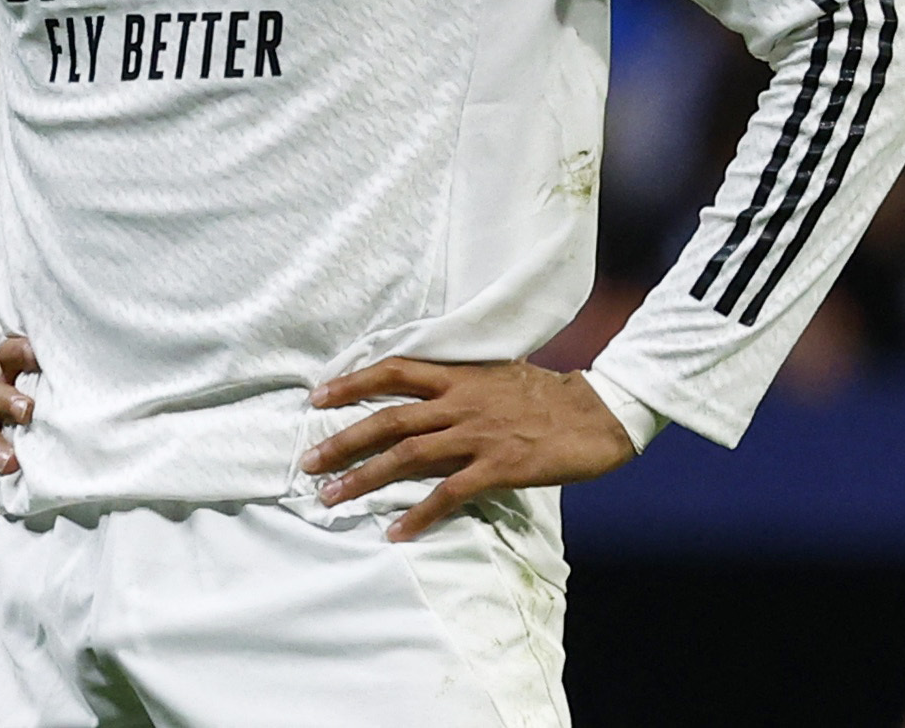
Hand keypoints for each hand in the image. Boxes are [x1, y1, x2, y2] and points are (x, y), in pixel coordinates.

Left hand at [301, 358, 634, 540]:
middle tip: (307, 462)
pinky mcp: (498, 466)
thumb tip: (423, 395)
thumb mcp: (495, 375)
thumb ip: (457, 384)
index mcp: (457, 375)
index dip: (352, 382)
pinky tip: (396, 532)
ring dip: (365, 478)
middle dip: (343, 441)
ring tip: (332, 497)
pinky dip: (419, 513)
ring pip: (408, 455)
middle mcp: (459, 401)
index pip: (393, 371)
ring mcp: (477, 434)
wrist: (597, 412)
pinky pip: (449, 493)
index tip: (317, 397)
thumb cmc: (547, 394)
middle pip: (388, 419)